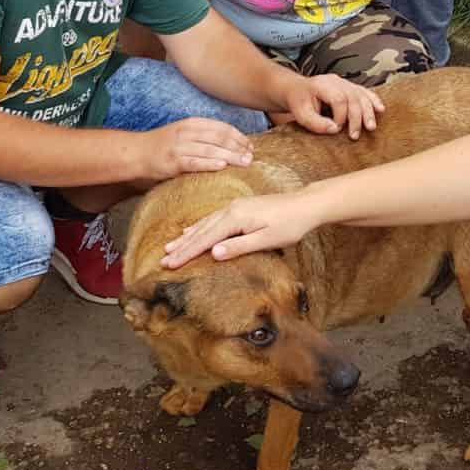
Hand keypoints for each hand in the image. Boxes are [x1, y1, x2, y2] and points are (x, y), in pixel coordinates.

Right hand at [137, 118, 254, 179]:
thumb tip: (230, 143)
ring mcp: (179, 147)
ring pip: (210, 150)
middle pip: (219, 138)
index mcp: (192, 123)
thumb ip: (203, 135)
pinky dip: (209, 163)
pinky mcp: (173, 161)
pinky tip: (222, 166)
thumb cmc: (163, 145)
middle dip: (238, 147)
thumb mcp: (183, 132)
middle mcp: (187, 132)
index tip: (250, 146)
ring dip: (230, 156)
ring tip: (244, 162)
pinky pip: (194, 162)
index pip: (221, 127)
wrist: (136, 152)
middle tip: (251, 157)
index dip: (239, 136)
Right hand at [161, 191, 324, 267]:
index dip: (187, 253)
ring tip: (171, 247)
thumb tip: (213, 254)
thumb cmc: (290, 224)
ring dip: (187, 237)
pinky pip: (213, 218)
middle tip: (163, 260)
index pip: (206, 239)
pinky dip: (199, 227)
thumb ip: (239, 247)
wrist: (306, 204)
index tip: (170, 265)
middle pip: (201, 231)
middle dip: (182, 246)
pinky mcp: (240, 207)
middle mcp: (231, 209)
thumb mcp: (267, 240)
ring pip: (205, 224)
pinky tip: (192, 230)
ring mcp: (235, 206)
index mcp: (236, 218)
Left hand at [282, 74, 384, 138]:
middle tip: (354, 135)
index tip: (336, 129)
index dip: (340, 116)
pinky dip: (374, 100)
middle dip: (356, 118)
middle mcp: (335, 81)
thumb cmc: (299, 101)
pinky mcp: (350, 87)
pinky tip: (380, 109)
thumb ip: (315, 123)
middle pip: (352, 97)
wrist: (298, 90)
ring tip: (371, 127)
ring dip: (368, 112)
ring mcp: (344, 83)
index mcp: (322, 84)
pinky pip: (365, 92)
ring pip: (361, 95)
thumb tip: (334, 129)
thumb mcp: (300, 114)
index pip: (338, 99)